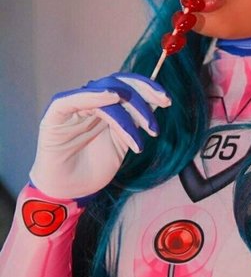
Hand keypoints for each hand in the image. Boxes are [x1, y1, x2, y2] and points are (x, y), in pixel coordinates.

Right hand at [29, 72, 170, 199]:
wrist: (69, 193)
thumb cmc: (94, 169)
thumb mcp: (123, 142)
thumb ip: (135, 121)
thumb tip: (157, 100)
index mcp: (106, 105)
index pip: (128, 85)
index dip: (148, 88)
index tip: (167, 100)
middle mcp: (91, 101)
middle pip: (119, 84)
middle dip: (143, 95)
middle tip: (162, 109)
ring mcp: (74, 106)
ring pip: (104, 92)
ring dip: (127, 112)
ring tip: (139, 141)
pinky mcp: (56, 114)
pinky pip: (73, 99)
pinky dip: (93, 95)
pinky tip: (112, 98)